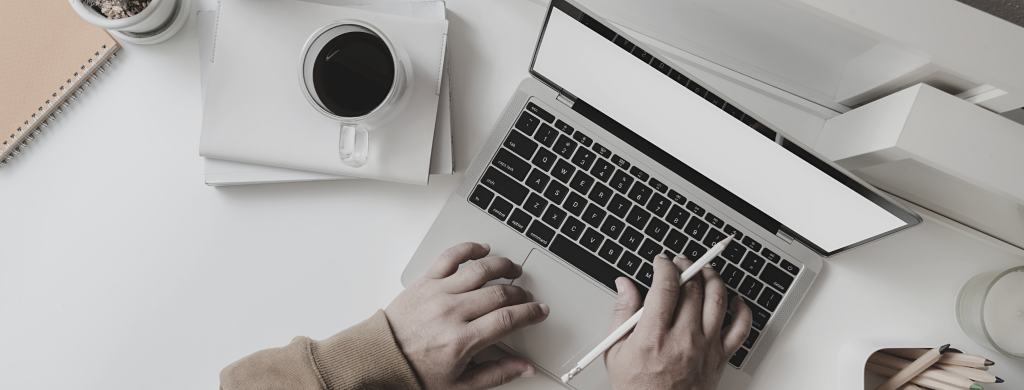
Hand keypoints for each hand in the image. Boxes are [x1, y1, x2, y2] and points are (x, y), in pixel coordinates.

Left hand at [385, 243, 549, 389]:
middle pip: (499, 293)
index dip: (530, 313)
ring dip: (503, 266)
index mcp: (461, 340)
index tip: (539, 311)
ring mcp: (438, 293)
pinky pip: (451, 256)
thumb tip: (525, 368)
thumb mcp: (461, 384)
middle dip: (520, 294)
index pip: (507, 319)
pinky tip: (482, 250)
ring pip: (480, 269)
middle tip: (526, 298)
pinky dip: (469, 249)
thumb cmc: (415, 372)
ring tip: (513, 270)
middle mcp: (451, 313)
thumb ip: (497, 373)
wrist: (381, 358)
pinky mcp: (425, 281)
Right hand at [604, 253, 752, 389]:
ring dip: (712, 277)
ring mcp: (705, 347)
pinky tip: (734, 299)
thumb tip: (624, 285)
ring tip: (704, 270)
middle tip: (680, 263)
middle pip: (693, 288)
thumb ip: (621, 313)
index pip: (666, 286)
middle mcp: (683, 339)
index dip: (665, 266)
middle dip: (687, 266)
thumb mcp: (615, 351)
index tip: (661, 262)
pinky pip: (741, 328)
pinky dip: (742, 309)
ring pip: (718, 300)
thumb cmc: (638, 388)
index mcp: (654, 336)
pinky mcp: (720, 357)